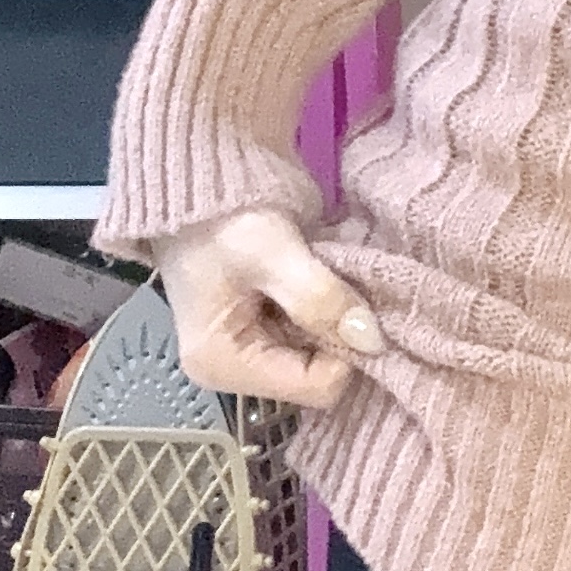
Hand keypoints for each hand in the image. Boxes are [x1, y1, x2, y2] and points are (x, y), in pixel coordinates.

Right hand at [155, 207, 383, 409]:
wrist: (197, 183)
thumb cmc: (221, 217)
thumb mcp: (272, 253)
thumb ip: (319, 298)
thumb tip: (372, 341)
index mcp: (225, 365)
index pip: (315, 387)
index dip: (346, 350)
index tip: (357, 307)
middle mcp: (235, 370)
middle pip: (319, 373)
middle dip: (340, 333)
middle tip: (348, 285)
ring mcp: (248, 350)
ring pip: (319, 352)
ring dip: (334, 317)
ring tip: (334, 276)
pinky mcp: (260, 328)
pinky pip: (309, 332)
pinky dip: (324, 307)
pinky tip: (324, 277)